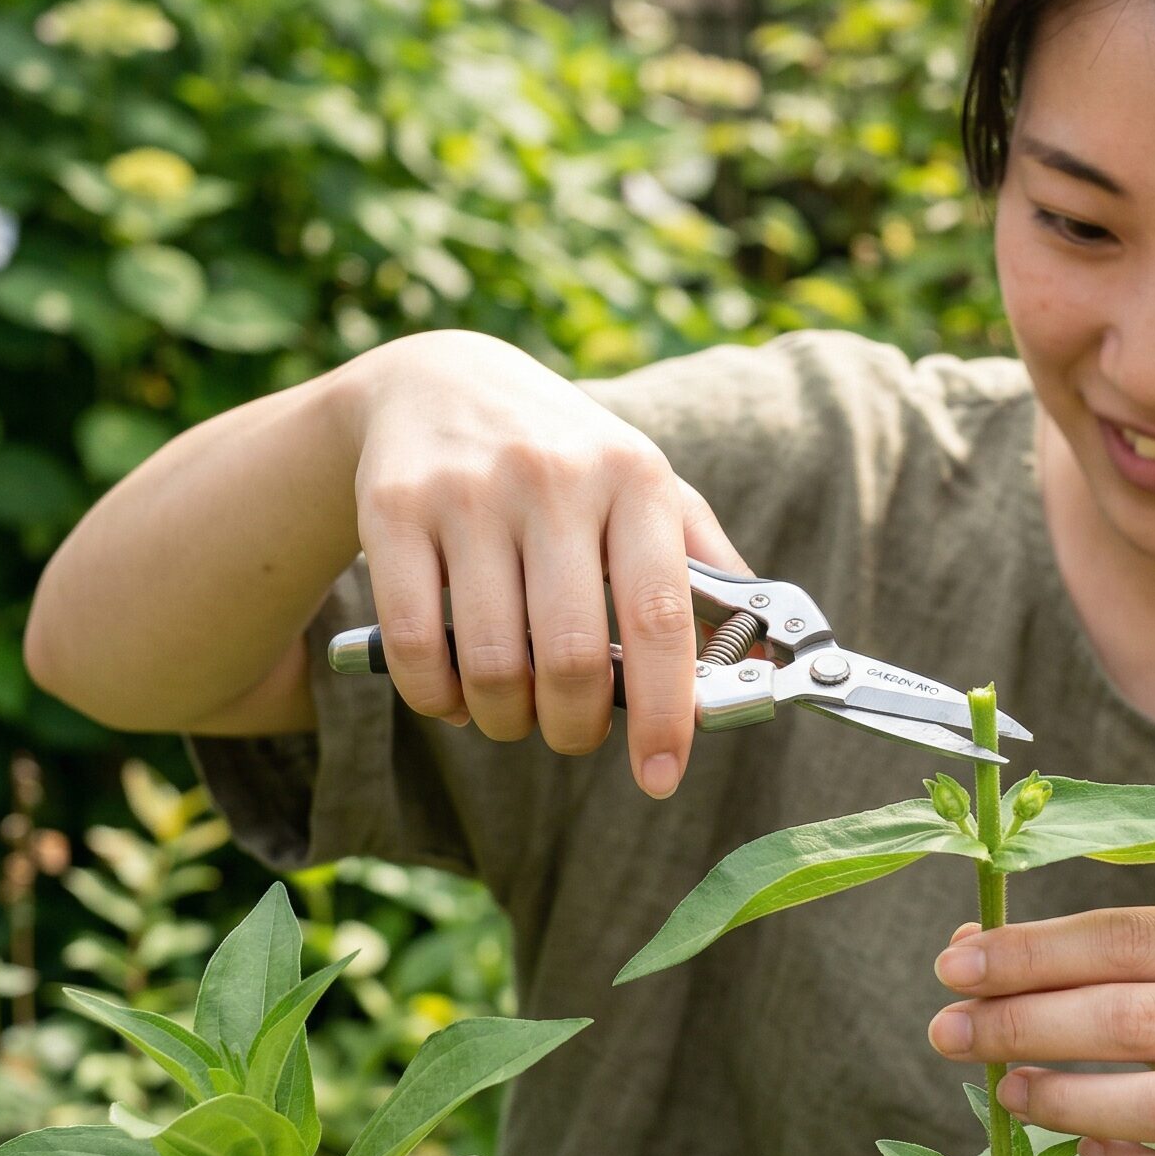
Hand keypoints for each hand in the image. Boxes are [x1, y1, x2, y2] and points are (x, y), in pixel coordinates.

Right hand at [337, 330, 758, 790]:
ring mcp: (469, 492)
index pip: (660, 618)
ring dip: (506, 720)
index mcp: (635, 479)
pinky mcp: (393, 509)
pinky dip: (437, 698)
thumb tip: (761, 661)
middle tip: (573, 734)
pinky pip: (417, 645)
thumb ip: (707, 567)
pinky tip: (454, 694)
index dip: (665, 712)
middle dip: (575, 729)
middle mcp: (555, 478)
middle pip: (571, 658)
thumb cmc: (567, 457)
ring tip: (515, 712)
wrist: (442, 380)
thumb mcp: (646, 487)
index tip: (662, 774)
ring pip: (493, 664)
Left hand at [926, 902, 1154, 1155]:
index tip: (954, 967)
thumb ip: (1098, 956)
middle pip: (1135, 1019)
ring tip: (1001, 1089)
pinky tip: (1082, 1147)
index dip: (1033, 953)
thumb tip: (967, 950)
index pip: (1130, 938)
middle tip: (947, 1031)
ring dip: (1062, 1098)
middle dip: (1025, 1024)